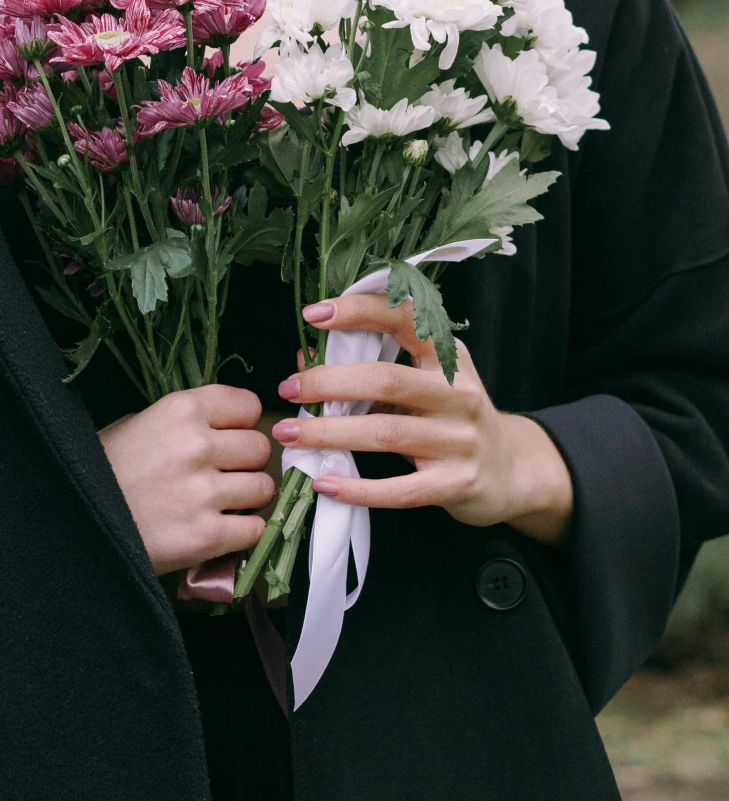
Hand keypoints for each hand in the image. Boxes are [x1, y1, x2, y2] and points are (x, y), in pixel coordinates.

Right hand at [98, 386, 274, 573]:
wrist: (78, 523)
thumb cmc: (104, 470)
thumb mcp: (137, 424)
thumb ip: (184, 422)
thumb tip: (225, 429)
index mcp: (180, 409)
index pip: (248, 405)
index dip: (241, 423)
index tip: (230, 436)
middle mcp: (196, 445)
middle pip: (259, 448)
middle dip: (246, 462)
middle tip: (225, 474)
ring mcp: (204, 492)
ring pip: (264, 488)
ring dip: (248, 498)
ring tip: (222, 503)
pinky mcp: (207, 536)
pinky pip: (255, 529)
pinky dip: (243, 532)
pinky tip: (221, 528)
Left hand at [273, 288, 572, 545]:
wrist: (511, 470)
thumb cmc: (451, 417)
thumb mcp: (422, 382)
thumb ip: (371, 367)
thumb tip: (304, 358)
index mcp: (447, 356)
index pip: (405, 319)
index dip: (358, 312)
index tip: (313, 313)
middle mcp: (457, 392)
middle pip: (385, 380)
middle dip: (328, 383)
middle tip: (288, 389)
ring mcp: (460, 439)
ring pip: (385, 433)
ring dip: (330, 433)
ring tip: (290, 434)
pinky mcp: (458, 482)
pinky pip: (401, 488)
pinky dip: (359, 488)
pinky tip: (325, 482)